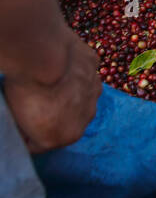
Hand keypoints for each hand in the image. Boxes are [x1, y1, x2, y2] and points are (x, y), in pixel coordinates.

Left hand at [4, 29, 101, 153]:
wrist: (42, 57)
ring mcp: (94, 87)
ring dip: (67, 90)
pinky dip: (72, 69)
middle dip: (54, 111)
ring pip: (79, 93)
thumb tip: (24, 128)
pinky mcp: (93, 64)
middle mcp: (88, 115)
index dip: (30, 131)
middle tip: (35, 99)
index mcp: (70, 135)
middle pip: (67, 117)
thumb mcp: (19, 122)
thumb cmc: (28, 93)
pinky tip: (57, 63)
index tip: (20, 120)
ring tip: (46, 81)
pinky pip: (81, 70)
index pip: (45, 141)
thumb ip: (26, 130)